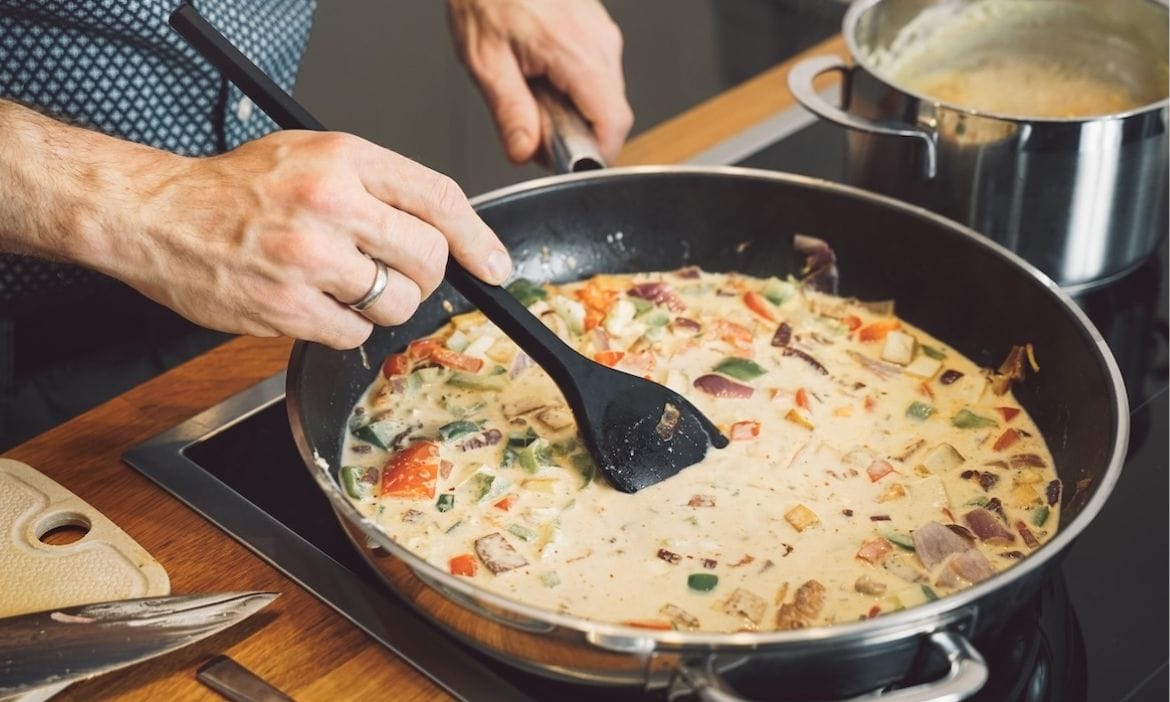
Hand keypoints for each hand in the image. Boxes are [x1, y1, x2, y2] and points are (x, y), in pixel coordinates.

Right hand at [111, 131, 511, 348]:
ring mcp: (309, 259)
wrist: (156, 215)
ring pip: (397, 304)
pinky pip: (354, 334)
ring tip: (340, 283)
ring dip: (381, 305)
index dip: (479, 239)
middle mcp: (331, 205)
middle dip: (422, 276)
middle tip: (392, 272)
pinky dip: (344, 328)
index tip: (495, 266)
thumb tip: (443, 231)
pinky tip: (313, 304)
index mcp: (345, 159)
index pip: (439, 199)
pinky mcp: (287, 307)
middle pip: (429, 259)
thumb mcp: (313, 155)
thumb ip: (377, 185)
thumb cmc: (234, 188)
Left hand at [447, 0, 632, 163]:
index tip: (569, 164)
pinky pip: (596, 75)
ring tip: (534, 94)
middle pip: (611, 114)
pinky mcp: (596, 29)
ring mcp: (602, 34)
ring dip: (574, 110)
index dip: (595, 155)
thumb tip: (524, 152)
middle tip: (537, 129)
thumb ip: (509, 113)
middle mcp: (599, 43)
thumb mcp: (485, 60)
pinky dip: (573, 89)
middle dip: (578, 134)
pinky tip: (541, 76)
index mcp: (577, 53)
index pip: (613, 124)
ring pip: (605, 96)